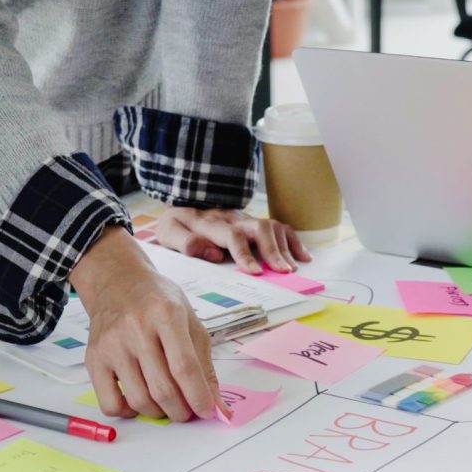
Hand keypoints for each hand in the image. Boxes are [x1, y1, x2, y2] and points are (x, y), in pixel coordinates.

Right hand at [70, 226, 226, 420]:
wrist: (117, 282)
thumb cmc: (158, 302)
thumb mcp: (190, 322)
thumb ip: (205, 365)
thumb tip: (217, 406)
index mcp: (166, 314)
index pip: (184, 367)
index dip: (199, 397)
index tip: (207, 412)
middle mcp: (136, 328)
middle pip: (162, 389)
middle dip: (181, 411)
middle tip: (187, 411)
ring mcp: (111, 345)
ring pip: (139, 400)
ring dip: (159, 413)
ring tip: (166, 405)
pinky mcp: (94, 359)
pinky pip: (110, 403)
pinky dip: (128, 413)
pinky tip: (139, 401)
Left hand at [154, 206, 311, 273]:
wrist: (181, 199)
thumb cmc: (176, 221)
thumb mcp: (169, 231)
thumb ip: (185, 241)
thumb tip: (211, 253)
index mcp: (211, 224)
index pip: (232, 237)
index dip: (245, 254)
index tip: (256, 271)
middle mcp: (232, 219)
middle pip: (259, 229)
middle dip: (274, 251)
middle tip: (284, 271)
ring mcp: (246, 219)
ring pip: (272, 227)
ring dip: (285, 247)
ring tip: (293, 268)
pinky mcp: (254, 222)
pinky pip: (279, 227)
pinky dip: (293, 241)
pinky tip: (303, 257)